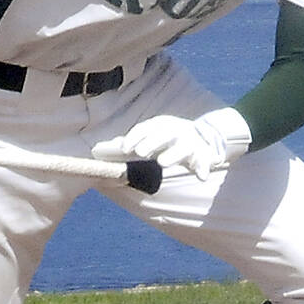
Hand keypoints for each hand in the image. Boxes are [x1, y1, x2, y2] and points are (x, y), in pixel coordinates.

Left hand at [91, 108, 251, 181]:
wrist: (208, 135)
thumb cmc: (168, 139)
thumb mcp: (149, 138)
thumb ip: (125, 145)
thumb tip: (96, 151)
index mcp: (160, 126)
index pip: (146, 128)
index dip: (135, 137)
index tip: (124, 148)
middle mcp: (176, 131)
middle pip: (163, 134)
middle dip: (152, 142)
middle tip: (140, 153)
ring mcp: (191, 142)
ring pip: (182, 147)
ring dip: (173, 154)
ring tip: (162, 163)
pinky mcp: (205, 155)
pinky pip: (205, 162)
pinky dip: (203, 168)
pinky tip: (200, 177)